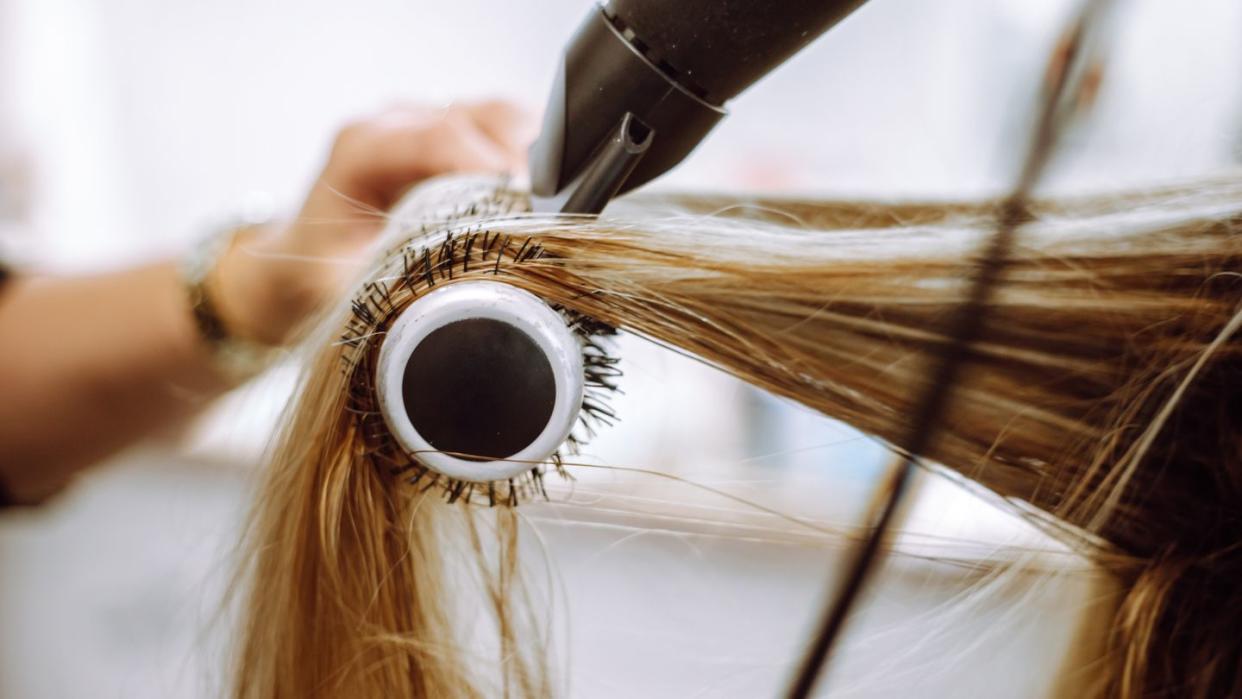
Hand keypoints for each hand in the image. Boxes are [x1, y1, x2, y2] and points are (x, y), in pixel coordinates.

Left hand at [211, 100, 534, 344]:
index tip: (530, 206)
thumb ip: (395, 288)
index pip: (442, 137)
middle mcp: (394, 125)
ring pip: (499, 117)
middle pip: (481, 118)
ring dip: (533, 158)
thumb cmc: (317, 278)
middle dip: (525, 163)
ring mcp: (422, 125)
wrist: (295, 265)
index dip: (493, 168)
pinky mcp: (445, 136)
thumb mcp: (346, 292)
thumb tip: (456, 306)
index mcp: (363, 151)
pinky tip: (539, 196)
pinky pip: (500, 130)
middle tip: (550, 215)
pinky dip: (528, 157)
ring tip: (551, 208)